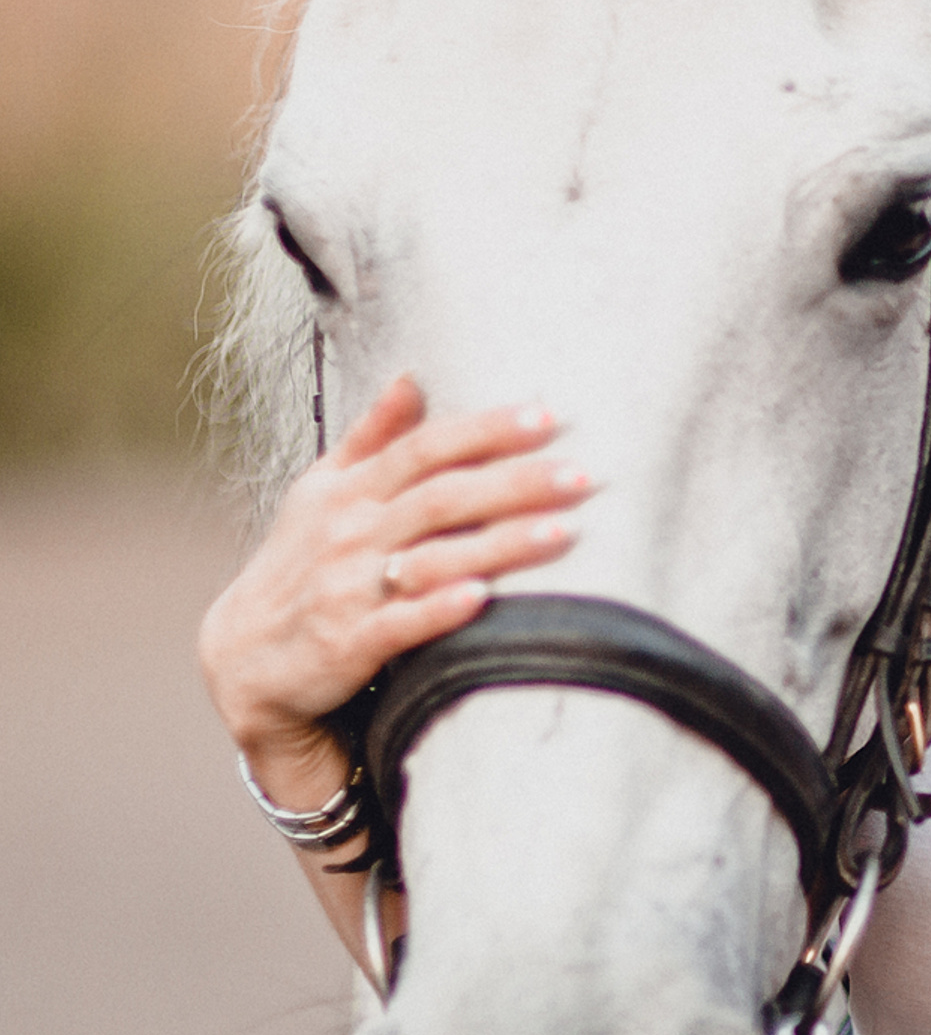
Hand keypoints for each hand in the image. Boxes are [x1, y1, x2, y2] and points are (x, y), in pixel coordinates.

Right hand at [198, 374, 596, 796]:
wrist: (245, 657)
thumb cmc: (301, 562)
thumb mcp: (323, 493)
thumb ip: (372, 437)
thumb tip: (411, 377)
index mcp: (350, 490)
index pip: (425, 448)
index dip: (485, 430)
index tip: (547, 416)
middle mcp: (351, 532)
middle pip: (442, 497)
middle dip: (514, 484)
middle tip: (582, 477)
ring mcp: (348, 588)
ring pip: (432, 558)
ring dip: (499, 545)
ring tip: (563, 532)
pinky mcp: (347, 643)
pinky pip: (399, 624)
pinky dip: (438, 610)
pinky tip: (483, 598)